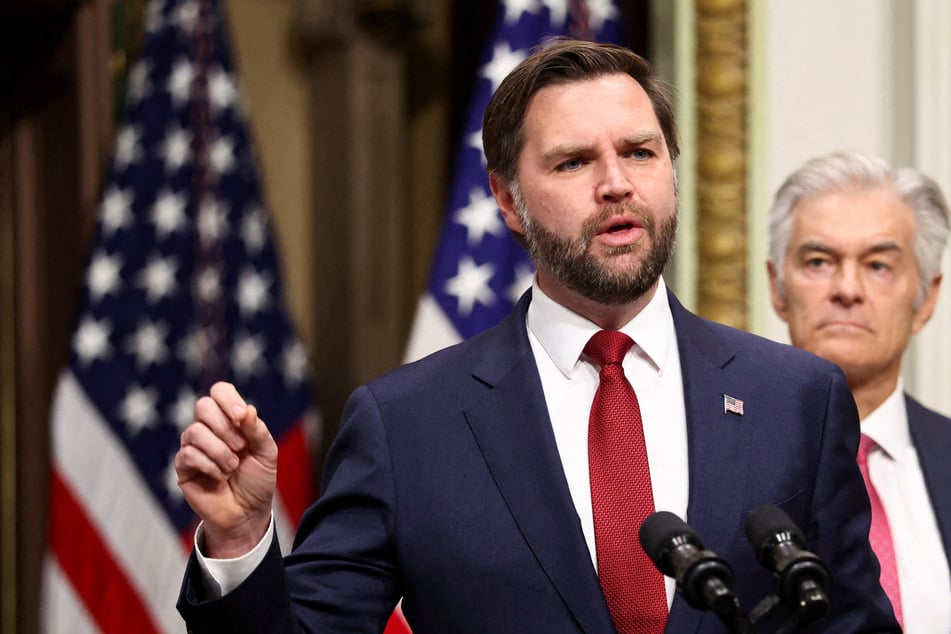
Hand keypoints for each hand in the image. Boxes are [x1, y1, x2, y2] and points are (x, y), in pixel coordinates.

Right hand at [175, 381, 276, 557]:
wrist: (248, 513)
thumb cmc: (258, 480)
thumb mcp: (266, 452)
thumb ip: (257, 430)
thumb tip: (246, 408)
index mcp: (230, 419)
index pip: (220, 391)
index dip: (228, 400)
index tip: (241, 417)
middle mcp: (209, 428)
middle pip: (203, 405)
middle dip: (224, 426)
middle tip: (240, 448)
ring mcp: (193, 446)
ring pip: (194, 431)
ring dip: (219, 450)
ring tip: (232, 467)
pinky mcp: (183, 467)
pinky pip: (188, 454)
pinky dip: (209, 465)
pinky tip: (220, 477)